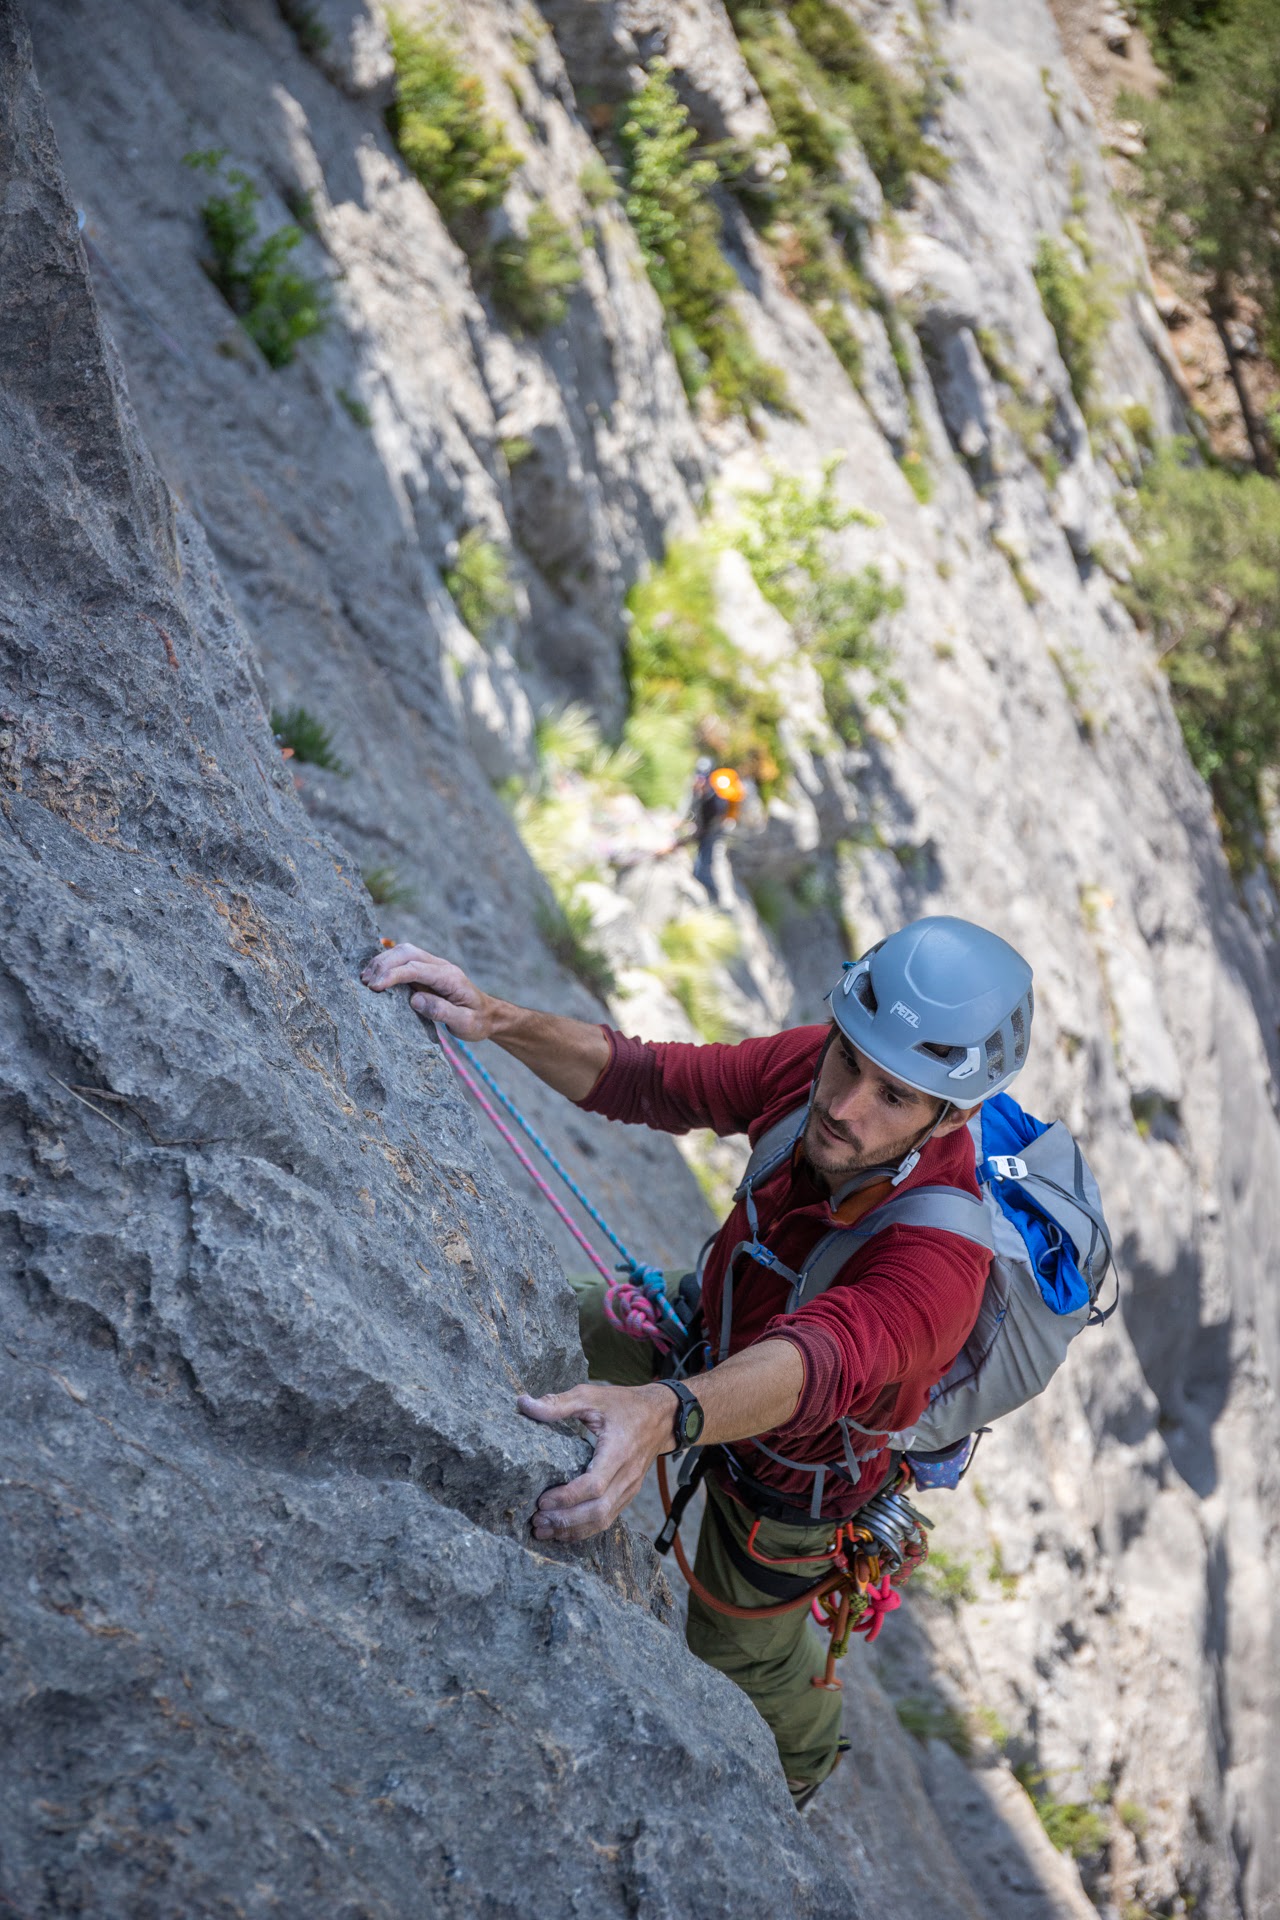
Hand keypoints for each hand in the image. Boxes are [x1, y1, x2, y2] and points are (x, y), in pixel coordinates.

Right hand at [360, 943, 495, 1040]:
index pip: (416, 968)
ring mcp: (434, 967)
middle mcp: (441, 967)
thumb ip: (441, 1011)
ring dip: (383, 961)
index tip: (375, 986)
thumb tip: (414, 1000)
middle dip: (384, 964)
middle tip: (365, 983)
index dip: (393, 975)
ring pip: (405, 952)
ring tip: (365, 978)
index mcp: (450, 977)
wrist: (489, 1016)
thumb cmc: (477, 1022)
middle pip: (408, 953)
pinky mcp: (427, 971)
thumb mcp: (464, 1023)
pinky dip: (388, 964)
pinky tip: (375, 975)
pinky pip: (405, 960)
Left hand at [518, 1381, 675, 1542]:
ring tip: (545, 1531)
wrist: (662, 1416)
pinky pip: (608, 1519)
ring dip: (573, 1530)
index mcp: (618, 1451)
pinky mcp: (628, 1494)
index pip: (594, 1485)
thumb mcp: (591, 1396)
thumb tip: (524, 1403)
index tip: (541, 1500)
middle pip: (598, 1511)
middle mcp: (627, 1475)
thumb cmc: (625, 1405)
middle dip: (565, 1520)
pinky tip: (564, 1530)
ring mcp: (630, 1488)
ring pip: (603, 1520)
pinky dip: (585, 1529)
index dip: (567, 1497)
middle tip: (537, 1521)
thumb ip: (558, 1403)